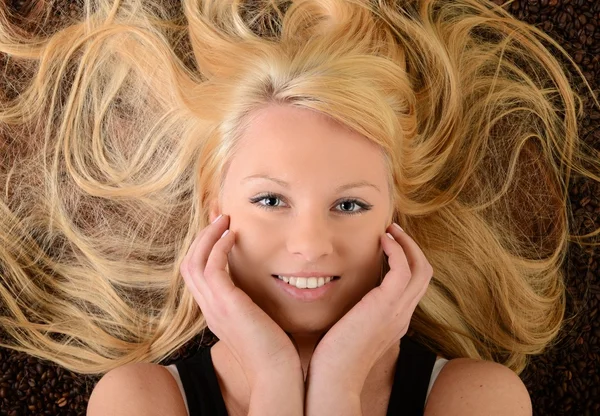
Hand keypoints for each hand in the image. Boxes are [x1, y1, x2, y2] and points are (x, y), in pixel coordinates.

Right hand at [179, 214, 301, 390]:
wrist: (275, 371)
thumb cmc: (272, 348)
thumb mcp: (256, 320)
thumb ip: (250, 302)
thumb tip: (260, 287)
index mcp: (214, 311)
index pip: (197, 274)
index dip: (204, 249)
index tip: (219, 229)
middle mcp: (208, 307)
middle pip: (188, 264)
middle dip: (201, 237)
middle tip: (218, 216)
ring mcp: (213, 306)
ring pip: (194, 262)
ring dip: (207, 237)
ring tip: (224, 219)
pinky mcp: (225, 304)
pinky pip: (212, 267)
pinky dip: (219, 247)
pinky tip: (235, 236)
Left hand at [307, 223, 433, 394]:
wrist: (335, 375)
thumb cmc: (336, 355)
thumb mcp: (354, 328)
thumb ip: (359, 311)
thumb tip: (349, 296)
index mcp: (397, 319)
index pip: (415, 284)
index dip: (407, 260)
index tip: (390, 244)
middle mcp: (403, 314)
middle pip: (424, 273)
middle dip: (411, 247)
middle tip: (393, 231)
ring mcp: (398, 311)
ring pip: (420, 268)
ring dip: (406, 244)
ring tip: (389, 231)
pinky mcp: (386, 305)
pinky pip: (403, 270)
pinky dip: (397, 250)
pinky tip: (382, 241)